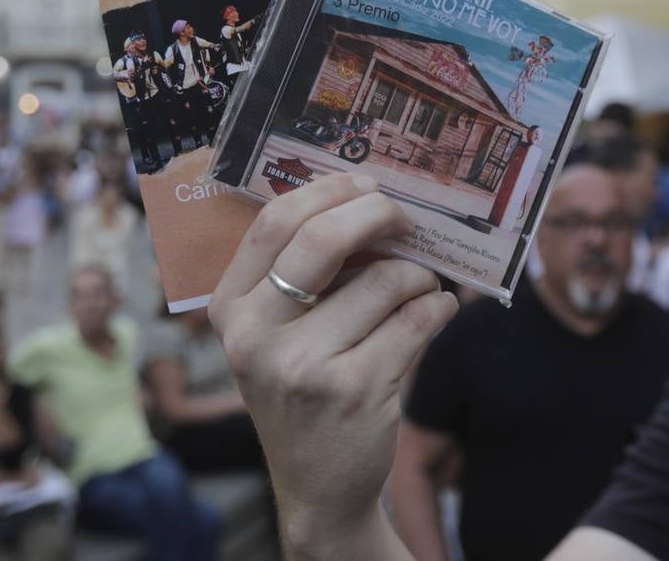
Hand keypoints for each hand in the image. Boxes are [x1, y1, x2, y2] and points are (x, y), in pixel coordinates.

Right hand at [210, 173, 457, 552]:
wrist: (318, 486)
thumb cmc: (303, 390)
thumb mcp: (274, 335)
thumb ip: (298, 273)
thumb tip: (364, 196)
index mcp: (230, 311)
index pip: (272, 223)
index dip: (327, 191)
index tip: (365, 183)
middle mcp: (257, 337)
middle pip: (323, 237)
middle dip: (378, 213)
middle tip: (405, 215)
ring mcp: (305, 366)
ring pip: (385, 279)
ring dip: (418, 275)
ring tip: (420, 288)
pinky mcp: (356, 389)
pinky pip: (417, 319)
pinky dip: (438, 307)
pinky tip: (435, 312)